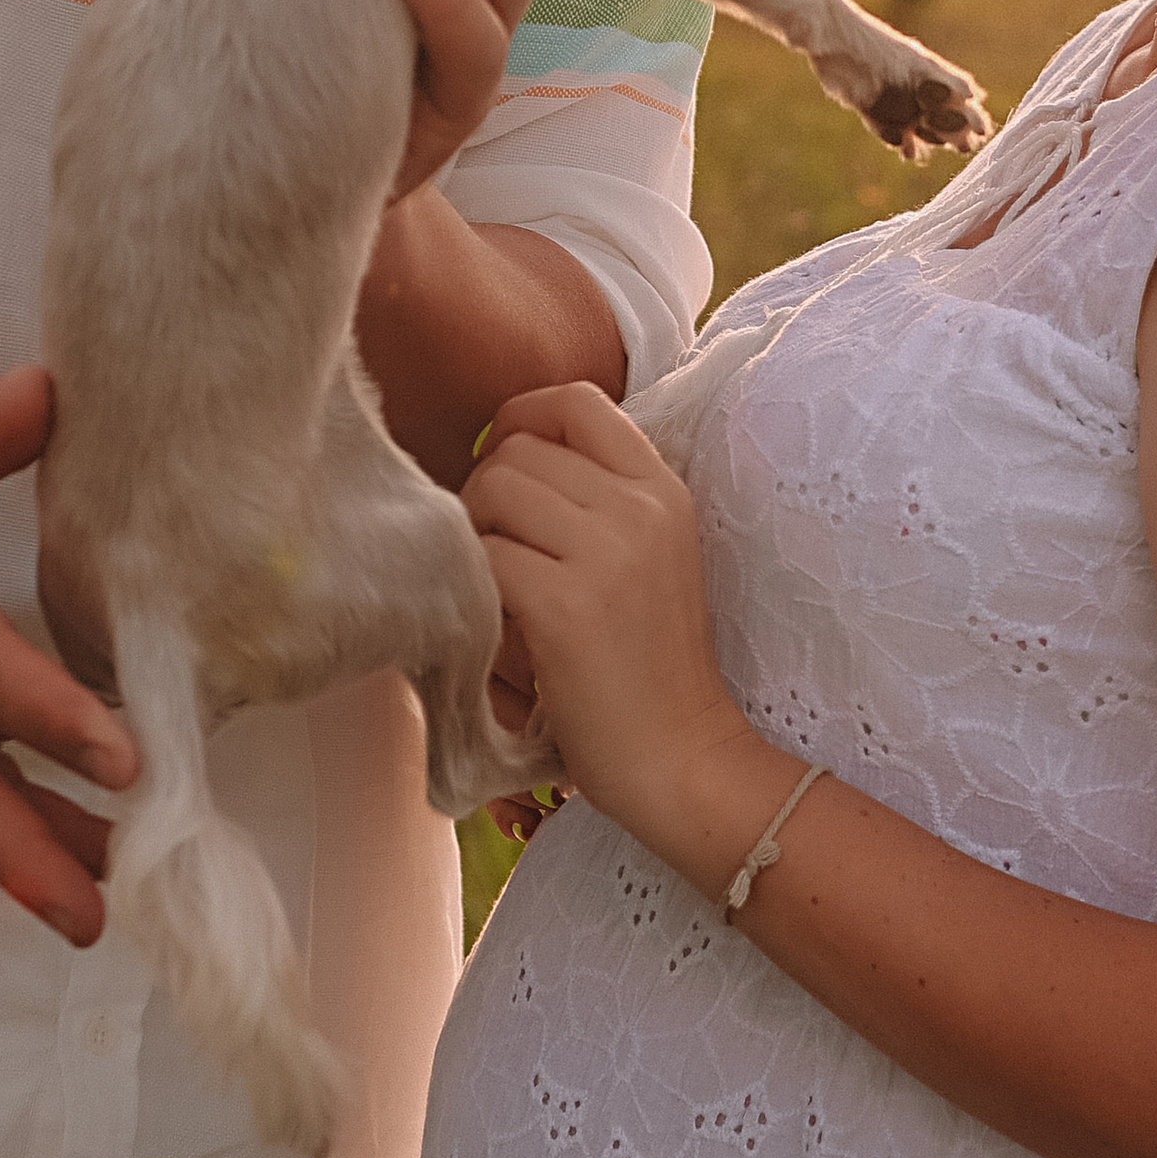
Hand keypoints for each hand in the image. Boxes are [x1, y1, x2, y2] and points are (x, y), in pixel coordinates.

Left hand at [463, 379, 758, 861]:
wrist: (682, 758)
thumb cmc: (650, 668)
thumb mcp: (648, 557)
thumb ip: (598, 501)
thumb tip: (504, 456)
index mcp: (664, 489)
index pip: (578, 399)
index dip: (522, 419)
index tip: (504, 466)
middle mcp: (640, 507)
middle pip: (519, 448)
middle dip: (485, 493)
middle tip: (494, 554)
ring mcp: (606, 553)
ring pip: (492, 490)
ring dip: (474, 537)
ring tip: (496, 590)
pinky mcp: (566, 605)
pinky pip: (483, 557)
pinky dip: (474, 588)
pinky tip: (496, 627)